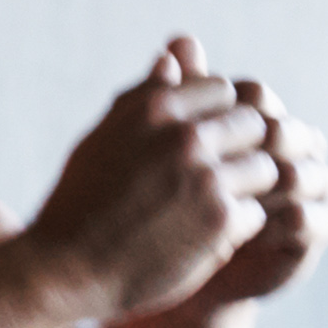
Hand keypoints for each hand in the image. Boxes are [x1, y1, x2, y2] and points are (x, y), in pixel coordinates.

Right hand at [25, 36, 283, 320]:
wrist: (63, 270)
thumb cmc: (80, 202)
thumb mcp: (102, 137)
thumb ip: (142, 98)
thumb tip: (171, 58)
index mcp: (154, 108)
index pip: (224, 91)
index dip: (220, 117)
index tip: (207, 144)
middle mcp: (183, 136)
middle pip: (254, 124)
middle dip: (243, 149)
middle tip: (222, 177)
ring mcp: (205, 178)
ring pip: (265, 168)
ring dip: (247, 189)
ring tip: (217, 207)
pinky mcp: (220, 220)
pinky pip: (257, 212)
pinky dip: (237, 227)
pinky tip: (209, 236)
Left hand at [182, 48, 327, 308]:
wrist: (160, 263)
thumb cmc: (157, 199)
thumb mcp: (158, 144)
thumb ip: (171, 93)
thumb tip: (178, 39)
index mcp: (253, 121)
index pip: (256, 97)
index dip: (234, 104)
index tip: (199, 119)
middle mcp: (288, 150)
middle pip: (289, 131)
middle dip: (262, 139)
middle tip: (228, 155)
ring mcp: (306, 190)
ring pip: (310, 173)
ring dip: (279, 180)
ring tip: (246, 191)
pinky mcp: (312, 232)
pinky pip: (316, 219)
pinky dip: (291, 218)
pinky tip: (260, 225)